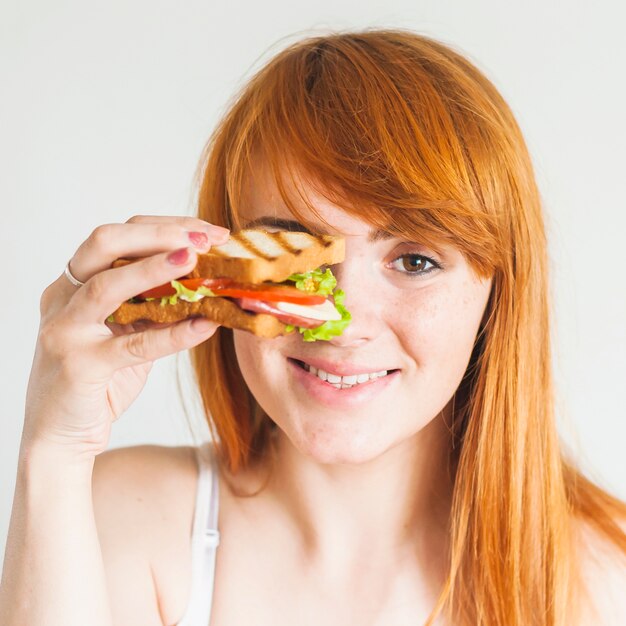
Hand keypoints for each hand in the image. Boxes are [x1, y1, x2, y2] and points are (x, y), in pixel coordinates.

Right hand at [22, 215, 228, 460]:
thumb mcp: (125, 332)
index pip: (120, 236)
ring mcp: (65, 330)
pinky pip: (133, 345)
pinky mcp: (79, 366)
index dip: (167, 226)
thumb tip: (206, 282)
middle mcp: (63, 298)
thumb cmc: (97, 381)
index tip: (209, 231)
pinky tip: (206, 325)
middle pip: (106, 243)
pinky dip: (174, 333)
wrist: (60, 437)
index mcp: (74, 283)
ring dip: (156, 267)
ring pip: (108, 284)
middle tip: (206, 239)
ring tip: (196, 258)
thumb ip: (152, 305)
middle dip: (160, 233)